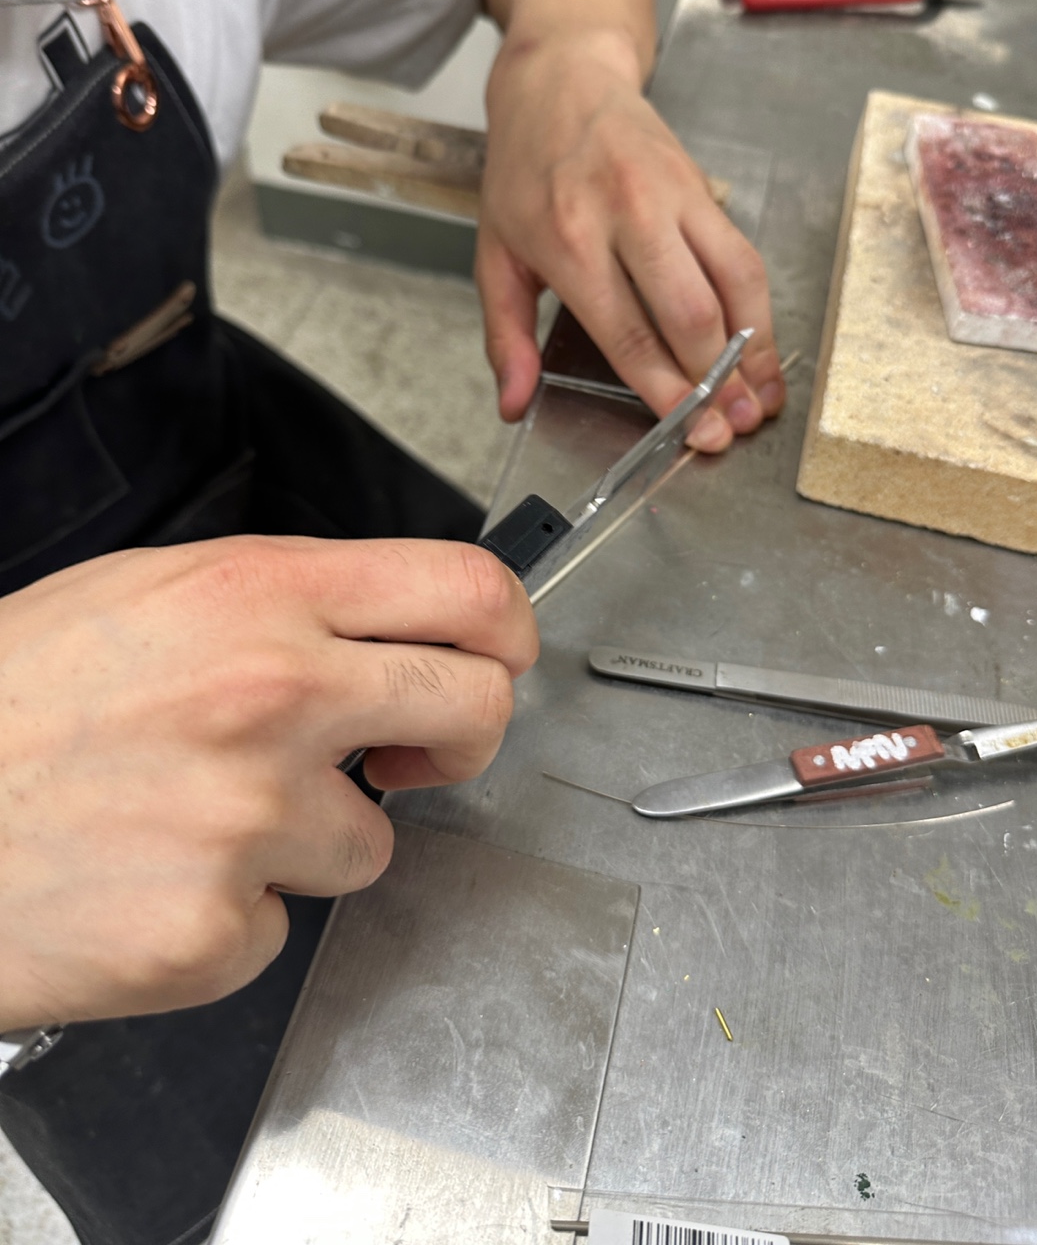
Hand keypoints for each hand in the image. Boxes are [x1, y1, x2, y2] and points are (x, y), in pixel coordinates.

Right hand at [0, 537, 535, 1029]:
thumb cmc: (9, 702)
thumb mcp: (147, 596)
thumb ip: (281, 605)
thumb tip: (381, 630)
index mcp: (259, 594)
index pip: (464, 588)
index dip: (508, 628)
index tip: (498, 657)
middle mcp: (273, 695)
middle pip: (477, 707)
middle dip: (462, 739)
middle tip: (413, 755)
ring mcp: (249, 818)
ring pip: (376, 844)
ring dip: (312, 842)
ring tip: (200, 820)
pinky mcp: (216, 928)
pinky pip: (281, 924)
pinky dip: (234, 912)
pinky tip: (156, 878)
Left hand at [477, 26, 784, 450]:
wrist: (561, 78)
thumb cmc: (524, 172)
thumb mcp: (494, 253)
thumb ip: (504, 336)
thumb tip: (512, 403)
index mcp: (568, 242)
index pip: (628, 333)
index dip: (667, 389)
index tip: (693, 430)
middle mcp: (627, 216)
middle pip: (690, 313)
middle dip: (719, 381)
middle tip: (735, 426)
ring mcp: (672, 197)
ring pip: (733, 282)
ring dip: (755, 348)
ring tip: (763, 397)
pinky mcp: (703, 187)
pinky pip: (743, 255)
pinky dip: (760, 309)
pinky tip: (763, 348)